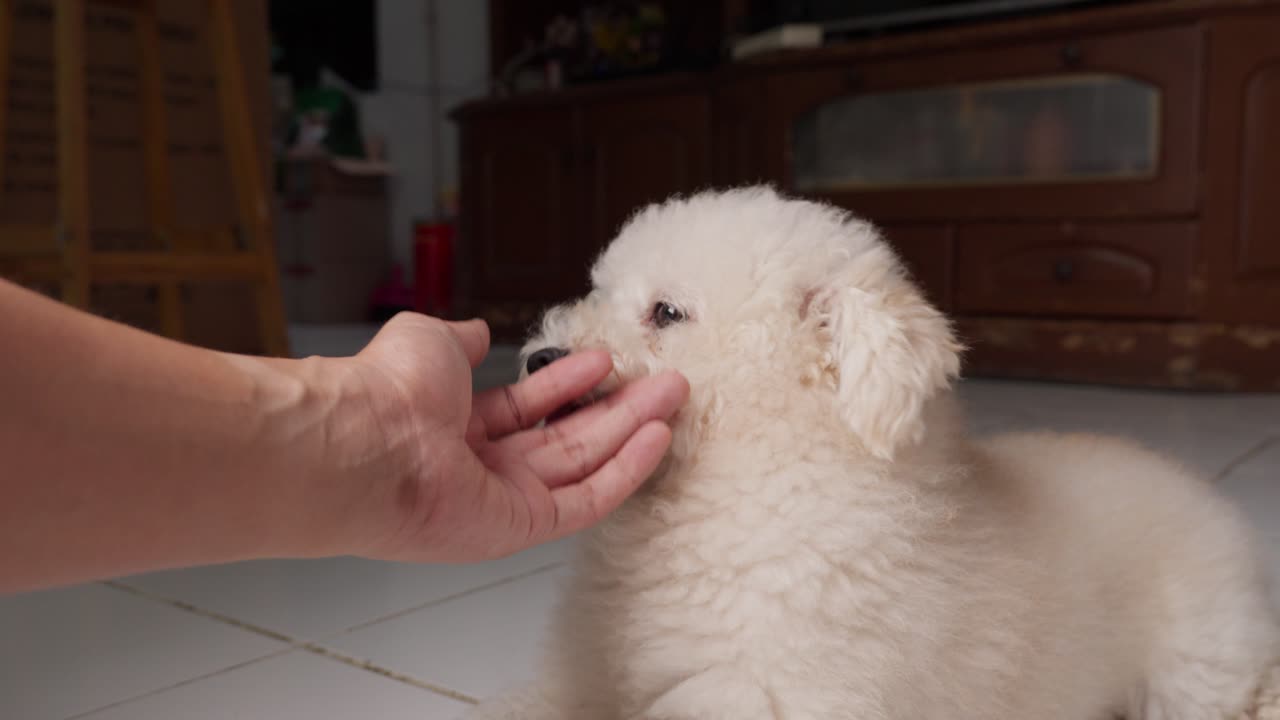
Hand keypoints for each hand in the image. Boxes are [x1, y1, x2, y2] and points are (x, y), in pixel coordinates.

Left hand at [332, 313, 688, 562]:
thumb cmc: (388, 391)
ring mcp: (504, 499)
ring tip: (673, 396)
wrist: (369, 442)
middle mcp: (481, 466)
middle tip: (662, 380)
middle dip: (617, 406)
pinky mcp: (523, 527)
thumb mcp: (430, 340)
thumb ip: (460, 339)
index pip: (525, 407)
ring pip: (585, 463)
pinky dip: (625, 471)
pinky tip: (656, 438)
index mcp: (457, 425)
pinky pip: (586, 500)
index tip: (605, 361)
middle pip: (566, 436)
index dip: (567, 383)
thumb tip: (476, 331)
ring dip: (633, 430)